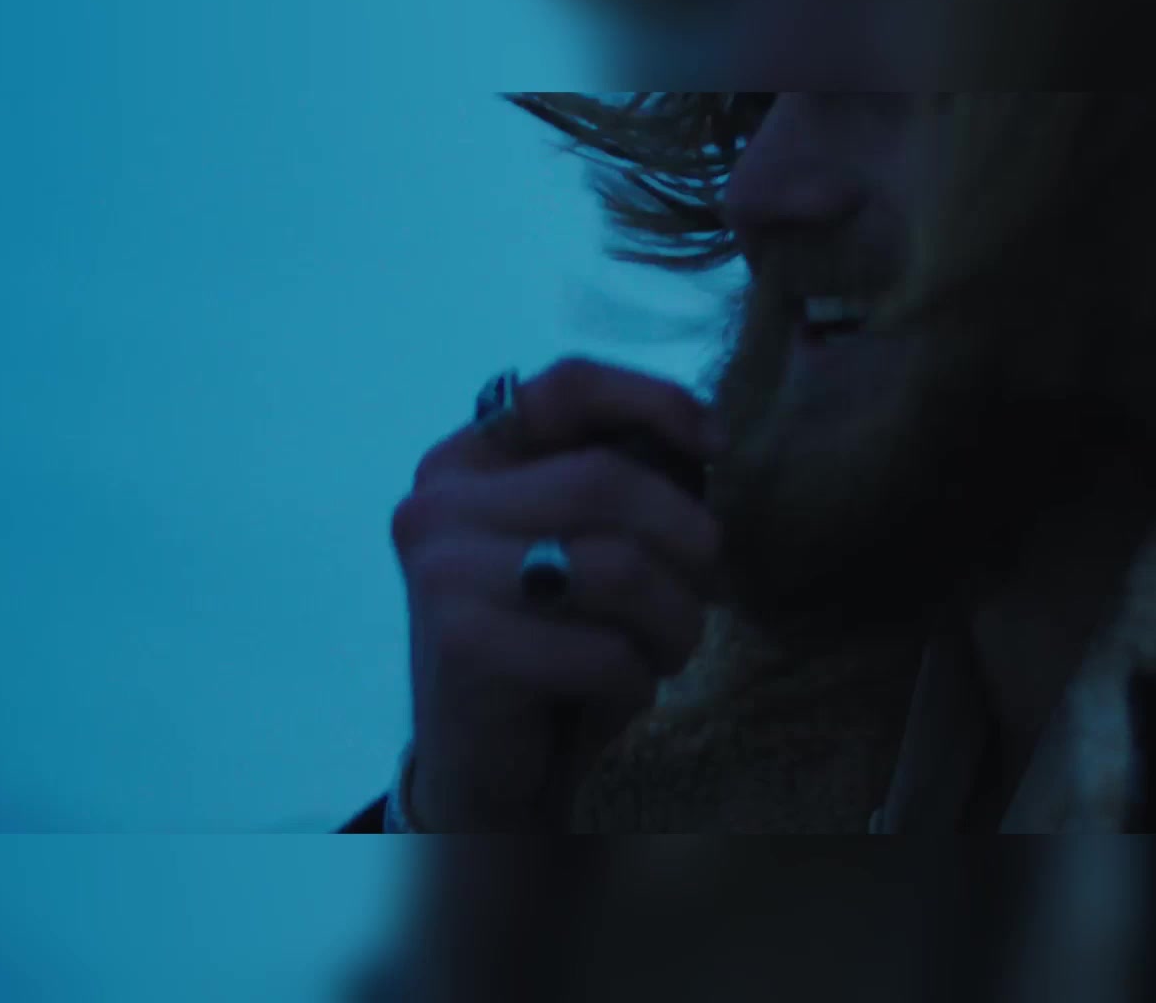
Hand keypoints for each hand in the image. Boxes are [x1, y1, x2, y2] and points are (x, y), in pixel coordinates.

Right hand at [390, 357, 724, 830]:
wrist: (489, 768)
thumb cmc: (555, 643)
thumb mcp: (588, 547)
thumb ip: (626, 481)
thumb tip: (701, 441)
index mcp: (467, 460)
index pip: (567, 386)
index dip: (655, 401)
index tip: (718, 446)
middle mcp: (437, 504)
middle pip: (607, 479)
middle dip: (688, 541)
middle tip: (705, 591)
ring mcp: (441, 574)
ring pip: (618, 567)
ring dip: (676, 621)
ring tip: (668, 648)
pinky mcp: (463, 646)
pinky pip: (604, 651)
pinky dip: (638, 681)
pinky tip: (621, 692)